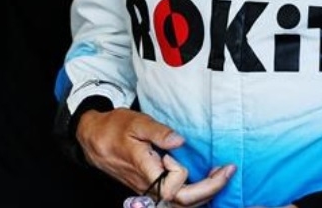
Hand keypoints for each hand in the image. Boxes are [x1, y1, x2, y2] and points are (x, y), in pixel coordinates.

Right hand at [77, 109, 235, 206]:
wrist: (93, 138)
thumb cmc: (114, 128)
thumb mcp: (135, 121)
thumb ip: (158, 131)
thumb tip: (180, 140)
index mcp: (143, 168)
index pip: (169, 189)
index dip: (180, 174)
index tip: (178, 150)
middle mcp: (147, 186)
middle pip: (181, 203)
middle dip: (209, 189)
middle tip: (228, 170)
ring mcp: (149, 190)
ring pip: (180, 205)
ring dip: (205, 193)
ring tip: (222, 174)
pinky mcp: (151, 188)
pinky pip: (176, 199)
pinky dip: (195, 193)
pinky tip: (207, 179)